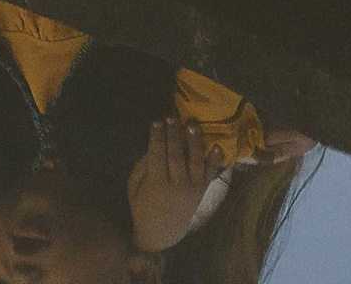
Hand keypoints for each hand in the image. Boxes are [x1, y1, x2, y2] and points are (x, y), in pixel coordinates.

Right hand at [127, 118, 220, 254]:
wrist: (162, 233)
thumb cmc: (143, 207)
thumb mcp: (133, 188)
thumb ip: (141, 166)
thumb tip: (152, 145)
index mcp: (157, 184)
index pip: (157, 154)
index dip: (157, 136)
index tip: (156, 121)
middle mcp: (177, 185)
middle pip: (176, 153)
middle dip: (174, 133)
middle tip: (171, 117)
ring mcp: (192, 189)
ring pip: (195, 160)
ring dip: (194, 140)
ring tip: (192, 125)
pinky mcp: (202, 192)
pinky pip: (210, 173)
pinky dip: (215, 160)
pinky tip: (217, 145)